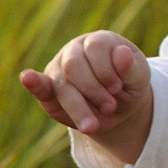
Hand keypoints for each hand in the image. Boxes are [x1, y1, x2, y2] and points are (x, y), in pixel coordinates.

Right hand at [19, 30, 155, 162]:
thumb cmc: (129, 86)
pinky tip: (28, 78)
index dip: (107, 70)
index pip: (96, 47)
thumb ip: (131, 67)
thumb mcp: (139, 78)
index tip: (118, 89)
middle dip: (93, 90)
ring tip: (92, 126)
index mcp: (99, 41)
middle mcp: (75, 50)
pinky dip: (34, 83)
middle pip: (74, 66)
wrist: (119, 108)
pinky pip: (40, 85)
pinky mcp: (48, 88)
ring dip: (77, 106)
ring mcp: (59, 67)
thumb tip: (123, 53)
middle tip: (110, 107)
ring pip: (61, 84)